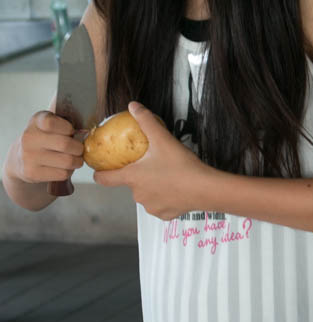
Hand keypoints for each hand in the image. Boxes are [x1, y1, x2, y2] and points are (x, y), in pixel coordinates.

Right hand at [13, 110, 83, 183]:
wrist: (21, 158)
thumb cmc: (46, 137)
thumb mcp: (51, 122)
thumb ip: (66, 117)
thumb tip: (86, 120)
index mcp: (36, 121)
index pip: (51, 123)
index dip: (67, 128)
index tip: (71, 131)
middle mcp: (29, 138)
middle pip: (65, 144)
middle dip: (79, 148)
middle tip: (80, 149)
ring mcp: (28, 156)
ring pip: (67, 161)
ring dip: (77, 161)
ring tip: (76, 159)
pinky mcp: (32, 173)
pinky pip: (62, 174)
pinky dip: (69, 171)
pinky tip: (65, 167)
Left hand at [93, 102, 208, 218]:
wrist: (205, 188)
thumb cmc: (182, 166)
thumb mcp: (162, 139)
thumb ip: (146, 121)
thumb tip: (134, 107)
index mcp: (133, 177)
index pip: (105, 178)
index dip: (99, 174)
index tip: (99, 171)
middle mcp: (138, 194)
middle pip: (132, 184)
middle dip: (140, 175)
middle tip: (154, 166)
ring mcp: (150, 206)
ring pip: (147, 195)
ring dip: (153, 187)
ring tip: (168, 176)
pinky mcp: (163, 215)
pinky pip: (159, 205)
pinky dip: (165, 198)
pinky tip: (175, 190)